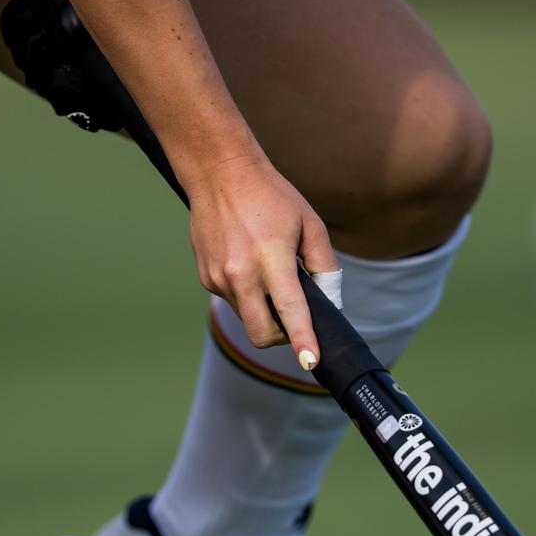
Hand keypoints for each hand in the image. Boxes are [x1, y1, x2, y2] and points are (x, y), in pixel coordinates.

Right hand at [185, 152, 336, 369]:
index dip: (301, 339)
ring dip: (263, 310)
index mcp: (270, 257)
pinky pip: (233, 302)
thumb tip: (329, 300)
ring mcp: (218, 278)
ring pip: (247, 319)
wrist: (219, 173)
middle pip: (262, 333)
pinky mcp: (206, 278)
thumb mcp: (309, 223)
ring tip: (268, 273)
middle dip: (282, 337)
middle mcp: (240, 273)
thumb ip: (323, 265)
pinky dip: (247, 295)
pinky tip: (248, 265)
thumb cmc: (270, 195)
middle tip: (293, 319)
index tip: (310, 362)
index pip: (289, 308)